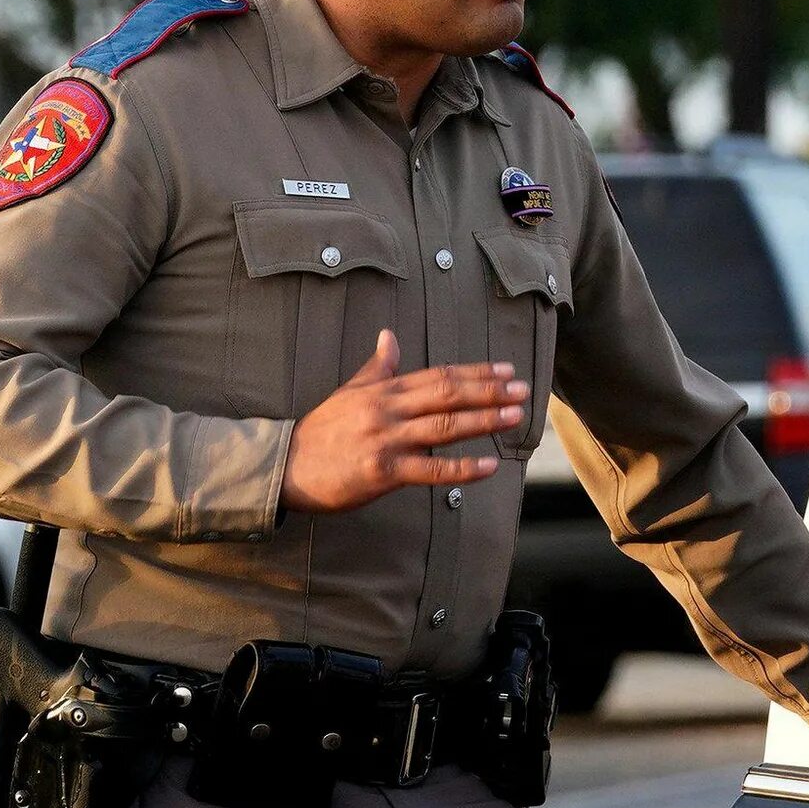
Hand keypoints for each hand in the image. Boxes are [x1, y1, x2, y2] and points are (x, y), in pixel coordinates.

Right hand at [283, 331, 527, 515]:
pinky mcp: (383, 471)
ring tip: (515, 415)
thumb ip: (376, 368)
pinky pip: (431, 469)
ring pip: (444, 426)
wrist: (286, 467)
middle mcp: (388, 410)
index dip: (474, 372)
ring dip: (484, 420)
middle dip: (488, 391)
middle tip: (522, 389)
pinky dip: (462, 469)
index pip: (437, 376)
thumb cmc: (320, 432)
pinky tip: (489, 466)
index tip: (505, 370)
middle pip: (447, 395)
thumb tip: (388, 336)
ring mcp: (386, 440)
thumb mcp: (347, 393)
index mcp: (383, 391)